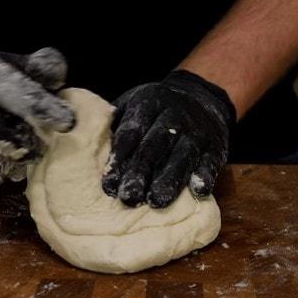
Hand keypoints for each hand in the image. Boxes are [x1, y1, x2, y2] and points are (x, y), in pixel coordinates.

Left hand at [102, 70, 235, 207]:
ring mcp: (196, 131)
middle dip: (141, 172)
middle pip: (155, 145)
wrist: (201, 96)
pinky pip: (211, 161)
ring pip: (183, 155)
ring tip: (157, 201)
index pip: (131, 131)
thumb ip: (114, 124)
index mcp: (148, 103)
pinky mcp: (216, 145)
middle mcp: (173, 115)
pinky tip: (197, 192)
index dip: (119, 158)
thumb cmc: (155, 109)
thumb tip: (82, 150)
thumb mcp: (133, 103)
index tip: (108, 184)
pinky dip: (205, 175)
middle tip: (128, 198)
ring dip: (170, 179)